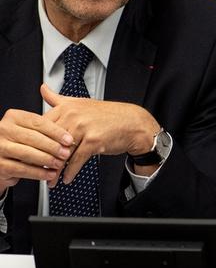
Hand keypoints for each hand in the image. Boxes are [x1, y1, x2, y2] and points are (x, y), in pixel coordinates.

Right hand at [0, 107, 73, 191]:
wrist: (0, 158)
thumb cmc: (19, 142)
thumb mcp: (29, 130)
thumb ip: (45, 130)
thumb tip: (68, 139)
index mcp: (13, 117)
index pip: (38, 122)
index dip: (56, 132)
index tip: (69, 139)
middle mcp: (3, 130)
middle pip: (33, 138)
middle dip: (53, 147)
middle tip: (66, 153)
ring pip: (27, 154)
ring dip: (47, 160)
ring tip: (59, 164)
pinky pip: (22, 169)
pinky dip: (38, 173)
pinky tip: (49, 174)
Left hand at [41, 84, 159, 183]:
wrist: (132, 122)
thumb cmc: (107, 115)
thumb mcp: (80, 102)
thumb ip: (58, 98)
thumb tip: (42, 88)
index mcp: (67, 107)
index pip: (42, 127)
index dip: (35, 143)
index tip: (31, 154)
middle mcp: (74, 115)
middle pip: (50, 141)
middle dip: (42, 158)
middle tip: (37, 170)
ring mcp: (84, 128)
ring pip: (61, 152)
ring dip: (55, 169)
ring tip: (50, 178)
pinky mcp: (93, 141)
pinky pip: (76, 160)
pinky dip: (70, 172)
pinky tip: (67, 178)